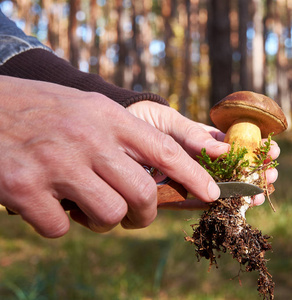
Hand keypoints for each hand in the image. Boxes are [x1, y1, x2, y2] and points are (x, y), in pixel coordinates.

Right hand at [0, 76, 222, 236]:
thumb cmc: (45, 111)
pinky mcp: (25, 189)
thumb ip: (128, 135)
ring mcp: (56, 164)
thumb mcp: (90, 109)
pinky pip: (62, 228)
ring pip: (109, 215)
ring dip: (102, 220)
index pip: (165, 150)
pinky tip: (48, 203)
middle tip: (137, 216)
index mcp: (109, 117)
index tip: (212, 194)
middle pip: (142, 194)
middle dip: (145, 214)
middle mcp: (88, 139)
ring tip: (85, 205)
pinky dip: (59, 223)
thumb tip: (168, 167)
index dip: (193, 176)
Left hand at [126, 101, 280, 209]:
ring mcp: (184, 178)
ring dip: (242, 191)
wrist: (106, 133)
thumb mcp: (169, 120)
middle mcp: (195, 160)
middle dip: (254, 172)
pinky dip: (214, 206)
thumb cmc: (139, 118)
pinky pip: (194, 203)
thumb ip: (192, 134)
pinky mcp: (169, 196)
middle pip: (232, 168)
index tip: (272, 151)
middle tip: (272, 175)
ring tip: (260, 193)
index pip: (233, 146)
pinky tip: (235, 206)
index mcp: (199, 140)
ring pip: (219, 187)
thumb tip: (224, 149)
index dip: (254, 149)